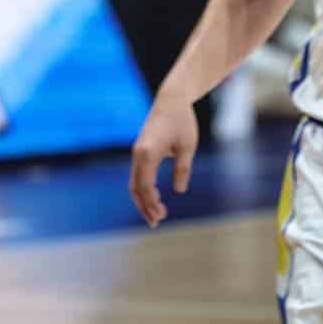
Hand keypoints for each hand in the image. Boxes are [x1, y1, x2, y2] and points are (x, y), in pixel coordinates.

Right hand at [129, 98, 197, 227]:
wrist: (171, 100)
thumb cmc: (182, 121)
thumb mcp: (188, 147)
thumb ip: (182, 169)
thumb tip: (179, 190)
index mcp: (147, 153)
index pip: (145, 186)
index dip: (151, 203)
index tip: (162, 216)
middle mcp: (138, 154)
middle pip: (135, 187)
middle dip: (144, 206)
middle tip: (157, 223)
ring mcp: (137, 153)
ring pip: (134, 183)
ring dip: (143, 200)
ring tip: (156, 215)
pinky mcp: (141, 151)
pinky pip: (138, 175)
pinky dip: (143, 190)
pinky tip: (155, 198)